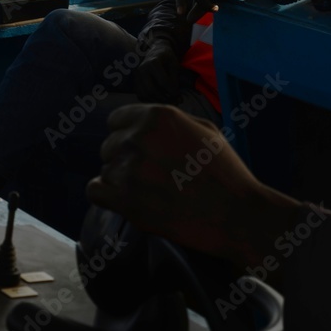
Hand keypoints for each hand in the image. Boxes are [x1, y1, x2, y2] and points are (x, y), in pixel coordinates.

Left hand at [86, 103, 298, 275]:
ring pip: (105, 170)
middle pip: (109, 145)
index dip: (126, 134)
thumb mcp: (205, 129)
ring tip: (147, 191)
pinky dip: (106, 196)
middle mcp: (138, 137)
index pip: (116, 119)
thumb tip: (148, 123)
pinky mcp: (125, 200)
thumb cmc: (226, 172)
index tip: (138, 149)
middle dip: (125, 158)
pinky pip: (94, 191)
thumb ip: (171, 121)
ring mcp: (129, 169)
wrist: (236, 215)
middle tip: (149, 175)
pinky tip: (124, 200)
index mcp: (158, 116)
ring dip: (120, 180)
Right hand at [134, 41, 181, 102]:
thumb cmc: (167, 58)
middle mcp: (142, 69)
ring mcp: (136, 76)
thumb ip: (175, 79)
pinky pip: (141, 96)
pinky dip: (150, 100)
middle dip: (164, 98)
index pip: (163, 81)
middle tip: (173, 100)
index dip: (172, 91)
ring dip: (158, 100)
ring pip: (145, 94)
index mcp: (153, 62)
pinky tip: (160, 99)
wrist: (155, 52)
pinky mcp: (135, 82)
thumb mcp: (174, 64)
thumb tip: (176, 96)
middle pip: (152, 90)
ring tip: (168, 100)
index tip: (179, 95)